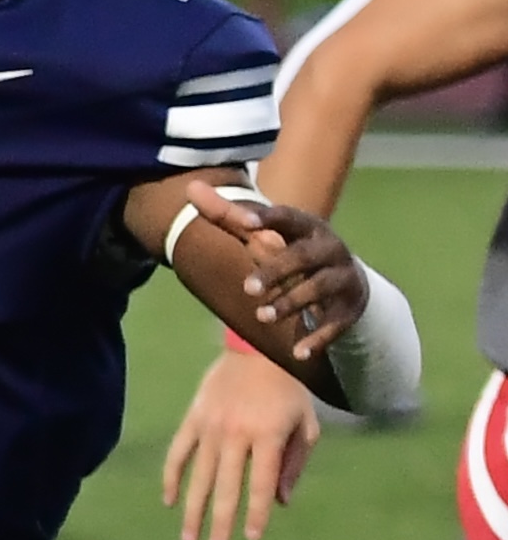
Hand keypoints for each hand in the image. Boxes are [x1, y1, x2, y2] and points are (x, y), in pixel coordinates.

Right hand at [160, 343, 321, 539]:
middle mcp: (236, 434)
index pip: (261, 484)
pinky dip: (172, 478)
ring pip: (198, 476)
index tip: (252, 537)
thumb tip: (280, 502)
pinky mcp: (193, 419)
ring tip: (189, 538)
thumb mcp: (304, 425)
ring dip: (193, 510)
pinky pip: (178, 453)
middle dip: (220, 521)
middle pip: (225, 486)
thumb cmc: (288, 391)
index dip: (257, 512)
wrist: (258, 349)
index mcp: (268, 435)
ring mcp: (210, 427)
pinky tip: (169, 501)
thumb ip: (293, 464)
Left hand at [193, 186, 366, 365]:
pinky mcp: (350, 307)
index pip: (287, 217)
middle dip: (276, 271)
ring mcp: (342, 277)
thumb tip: (190, 188)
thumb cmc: (290, 254)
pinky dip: (319, 337)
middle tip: (247, 289)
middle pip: (303, 257)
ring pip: (319, 288)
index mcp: (306, 227)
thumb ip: (227, 216)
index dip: (267, 217)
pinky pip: (337, 322)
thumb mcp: (262, 235)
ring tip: (260, 316)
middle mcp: (329, 249)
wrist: (342, 281)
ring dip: (291, 302)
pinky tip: (298, 352)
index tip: (244, 221)